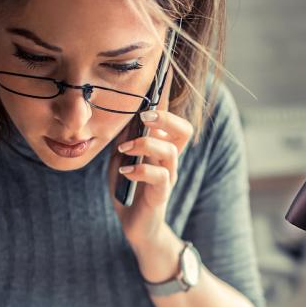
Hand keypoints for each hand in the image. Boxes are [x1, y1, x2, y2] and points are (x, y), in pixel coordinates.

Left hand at [109, 67, 193, 259]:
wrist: (135, 227)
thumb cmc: (129, 189)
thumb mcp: (122, 157)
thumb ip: (125, 138)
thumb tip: (121, 113)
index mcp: (162, 147)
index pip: (171, 119)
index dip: (167, 100)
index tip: (158, 79)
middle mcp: (170, 160)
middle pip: (184, 130)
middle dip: (165, 119)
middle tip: (144, 118)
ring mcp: (168, 177)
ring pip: (171, 150)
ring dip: (146, 144)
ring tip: (125, 149)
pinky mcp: (161, 195)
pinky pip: (160, 176)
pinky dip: (141, 170)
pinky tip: (126, 172)